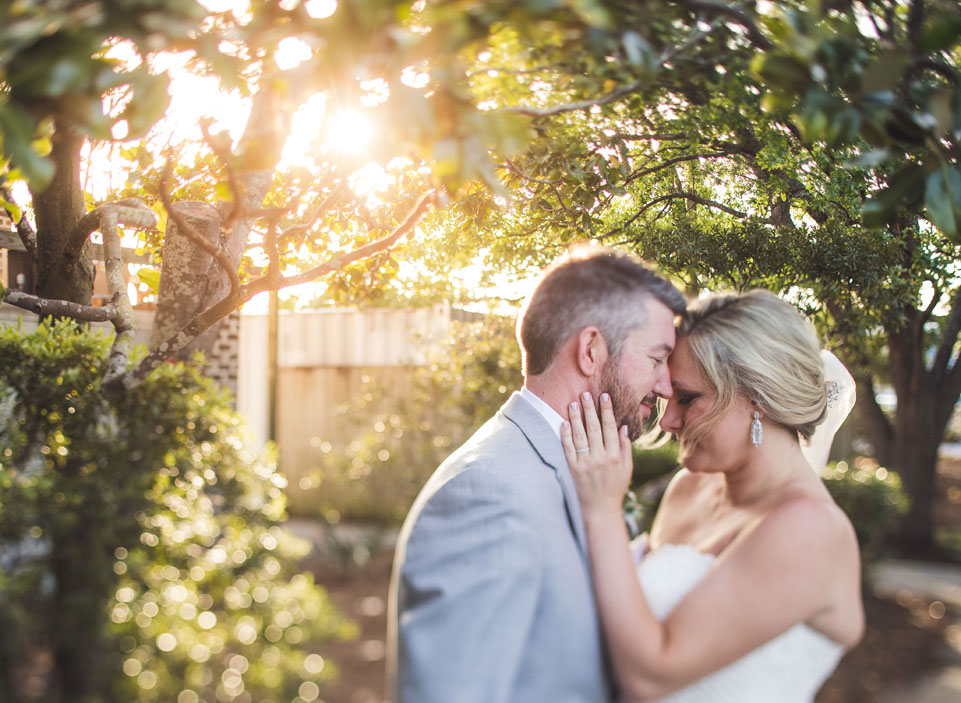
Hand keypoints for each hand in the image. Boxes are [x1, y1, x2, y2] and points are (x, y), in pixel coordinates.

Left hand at [561, 392, 633, 518]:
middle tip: (585, 394)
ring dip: (576, 418)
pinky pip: (568, 449)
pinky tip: (564, 422)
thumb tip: (623, 427)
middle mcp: (600, 458)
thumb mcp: (626, 469)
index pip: (610, 428)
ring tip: (573, 403)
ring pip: (580, 436)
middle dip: (590, 409)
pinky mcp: (573, 469)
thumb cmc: (615, 488)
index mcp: (615, 456)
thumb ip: (625, 448)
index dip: (607, 411)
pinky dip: (565, 435)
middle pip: (594, 428)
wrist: (600, 510)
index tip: (604, 396)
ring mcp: (585, 464)